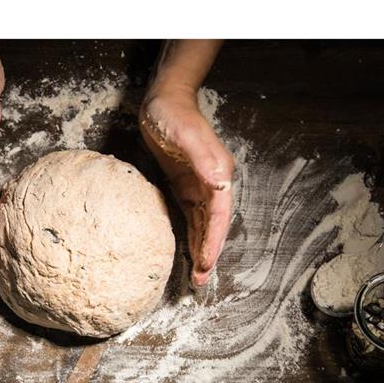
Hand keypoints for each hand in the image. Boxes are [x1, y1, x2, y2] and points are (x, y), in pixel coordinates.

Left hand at [139, 84, 233, 286]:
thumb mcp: (185, 135)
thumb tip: (219, 182)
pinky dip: (191, 235)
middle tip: (201, 281)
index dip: (213, 240)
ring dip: (201, 249)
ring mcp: (200, 185)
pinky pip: (191, 216)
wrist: (163, 101)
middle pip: (214, 225)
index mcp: (217, 173)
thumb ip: (202, 157)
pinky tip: (187, 251)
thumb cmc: (173, 114)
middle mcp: (213, 183)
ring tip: (197, 276)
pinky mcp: (185, 186)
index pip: (218, 215)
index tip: (206, 262)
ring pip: (203, 225)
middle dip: (209, 253)